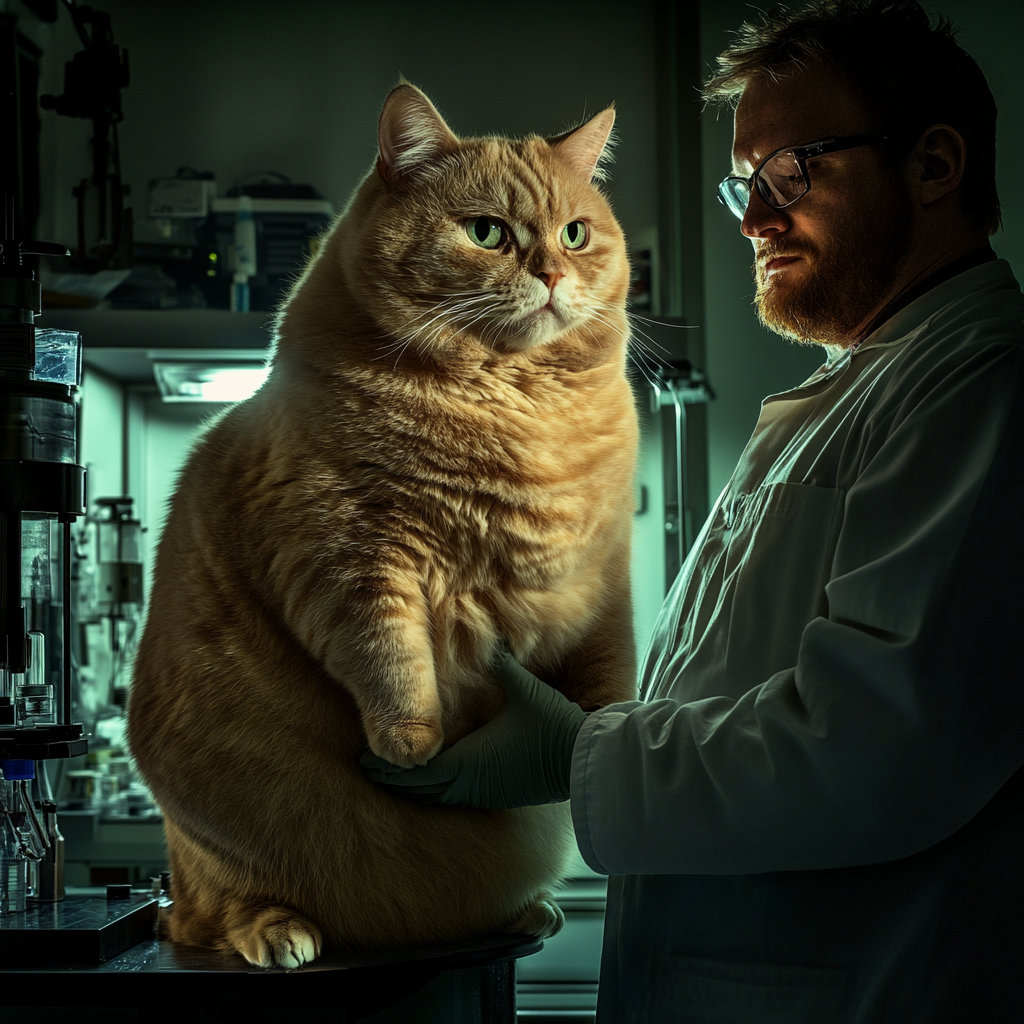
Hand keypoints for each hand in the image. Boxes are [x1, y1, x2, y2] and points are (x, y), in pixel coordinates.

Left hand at [360, 649, 587, 807]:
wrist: (588, 761)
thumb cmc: (553, 727)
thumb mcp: (523, 690)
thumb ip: (500, 664)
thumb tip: (487, 636)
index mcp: (467, 761)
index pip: (416, 770)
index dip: (389, 767)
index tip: (367, 760)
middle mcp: (472, 784)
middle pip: (422, 789)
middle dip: (396, 778)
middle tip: (370, 768)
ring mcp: (487, 795)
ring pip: (440, 797)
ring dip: (418, 788)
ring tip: (398, 777)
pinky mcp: (502, 798)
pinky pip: (459, 799)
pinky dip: (440, 792)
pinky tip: (439, 784)